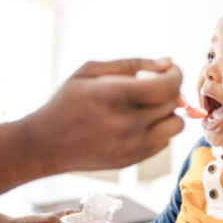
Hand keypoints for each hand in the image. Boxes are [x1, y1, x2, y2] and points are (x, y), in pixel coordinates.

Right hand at [23, 58, 184, 173]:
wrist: (46, 144)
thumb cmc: (67, 102)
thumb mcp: (90, 71)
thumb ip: (132, 63)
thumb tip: (167, 62)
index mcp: (115, 96)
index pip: (168, 86)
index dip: (176, 74)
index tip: (170, 70)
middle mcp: (127, 124)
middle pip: (172, 103)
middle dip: (170, 89)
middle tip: (154, 85)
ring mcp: (132, 146)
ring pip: (175, 126)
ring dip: (168, 113)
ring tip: (150, 106)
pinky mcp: (133, 160)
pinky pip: (164, 142)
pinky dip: (158, 130)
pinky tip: (139, 123)